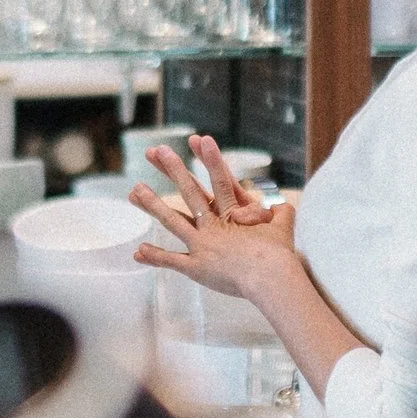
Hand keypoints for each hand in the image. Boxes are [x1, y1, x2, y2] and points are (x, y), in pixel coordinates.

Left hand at [128, 137, 301, 303]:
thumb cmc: (279, 256)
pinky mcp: (197, 267)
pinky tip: (138, 251)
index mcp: (234, 212)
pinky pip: (172, 261)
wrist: (271, 279)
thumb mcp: (282, 228)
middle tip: (155, 151)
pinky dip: (156, 256)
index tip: (198, 138)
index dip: (209, 158)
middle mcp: (214, 224)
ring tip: (134, 191)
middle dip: (172, 169)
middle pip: (190, 192)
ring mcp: (203, 244)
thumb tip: (281, 206)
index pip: (220, 179)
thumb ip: (280, 214)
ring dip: (153, 205)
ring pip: (173, 220)